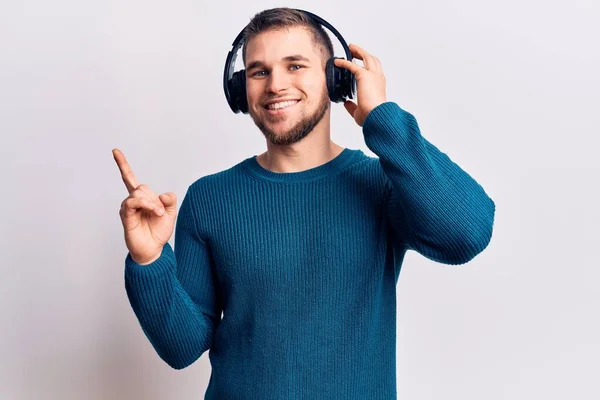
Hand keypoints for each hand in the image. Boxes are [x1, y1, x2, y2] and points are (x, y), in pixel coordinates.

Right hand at [113, 148, 176, 264]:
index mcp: (142, 198)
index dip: (123, 165)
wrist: (154, 249)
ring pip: (138, 193)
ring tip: (158, 214)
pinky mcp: (126, 216)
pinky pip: (132, 202)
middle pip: (141, 187)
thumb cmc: (159, 232)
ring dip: (152, 202)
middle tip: (161, 212)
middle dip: (154, 198)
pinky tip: (153, 211)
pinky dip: (145, 204)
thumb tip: (163, 194)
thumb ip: (170, 201)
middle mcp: (132, 201)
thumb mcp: (171, 213)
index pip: (129, 178)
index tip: (115, 151)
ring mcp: (127, 208)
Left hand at [333, 43, 386, 125]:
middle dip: (364, 53)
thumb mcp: (360, 111)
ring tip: (350, 48)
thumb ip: (353, 106)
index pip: (375, 71)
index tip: (361, 64)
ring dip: (358, 51)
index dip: (368, 66)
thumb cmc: (372, 116)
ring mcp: (372, 75)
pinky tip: (337, 62)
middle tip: (354, 51)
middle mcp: (378, 77)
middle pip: (372, 60)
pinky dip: (344, 62)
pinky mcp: (364, 75)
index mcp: (379, 85)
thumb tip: (346, 103)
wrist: (376, 115)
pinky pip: (352, 65)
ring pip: (366, 57)